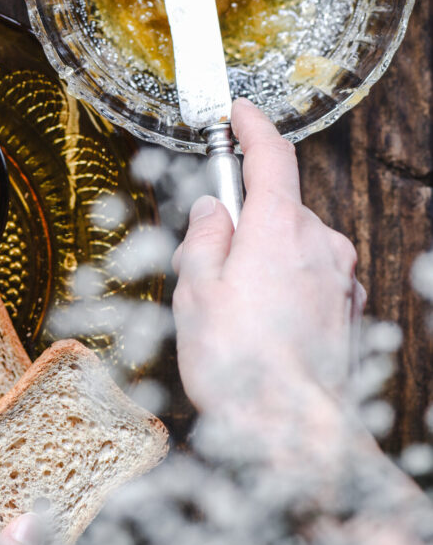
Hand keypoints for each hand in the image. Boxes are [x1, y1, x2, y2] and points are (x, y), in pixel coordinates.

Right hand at [172, 98, 364, 426]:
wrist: (293, 430)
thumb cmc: (238, 363)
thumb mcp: (195, 290)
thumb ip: (203, 237)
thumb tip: (212, 212)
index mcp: (280, 227)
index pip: (271, 155)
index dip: (252, 127)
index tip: (239, 113)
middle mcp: (321, 242)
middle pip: (277, 207)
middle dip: (243, 222)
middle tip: (208, 264)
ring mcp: (341, 276)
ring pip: (295, 244)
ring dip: (266, 258)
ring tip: (236, 311)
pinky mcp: (350, 306)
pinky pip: (313, 275)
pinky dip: (289, 284)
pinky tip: (267, 326)